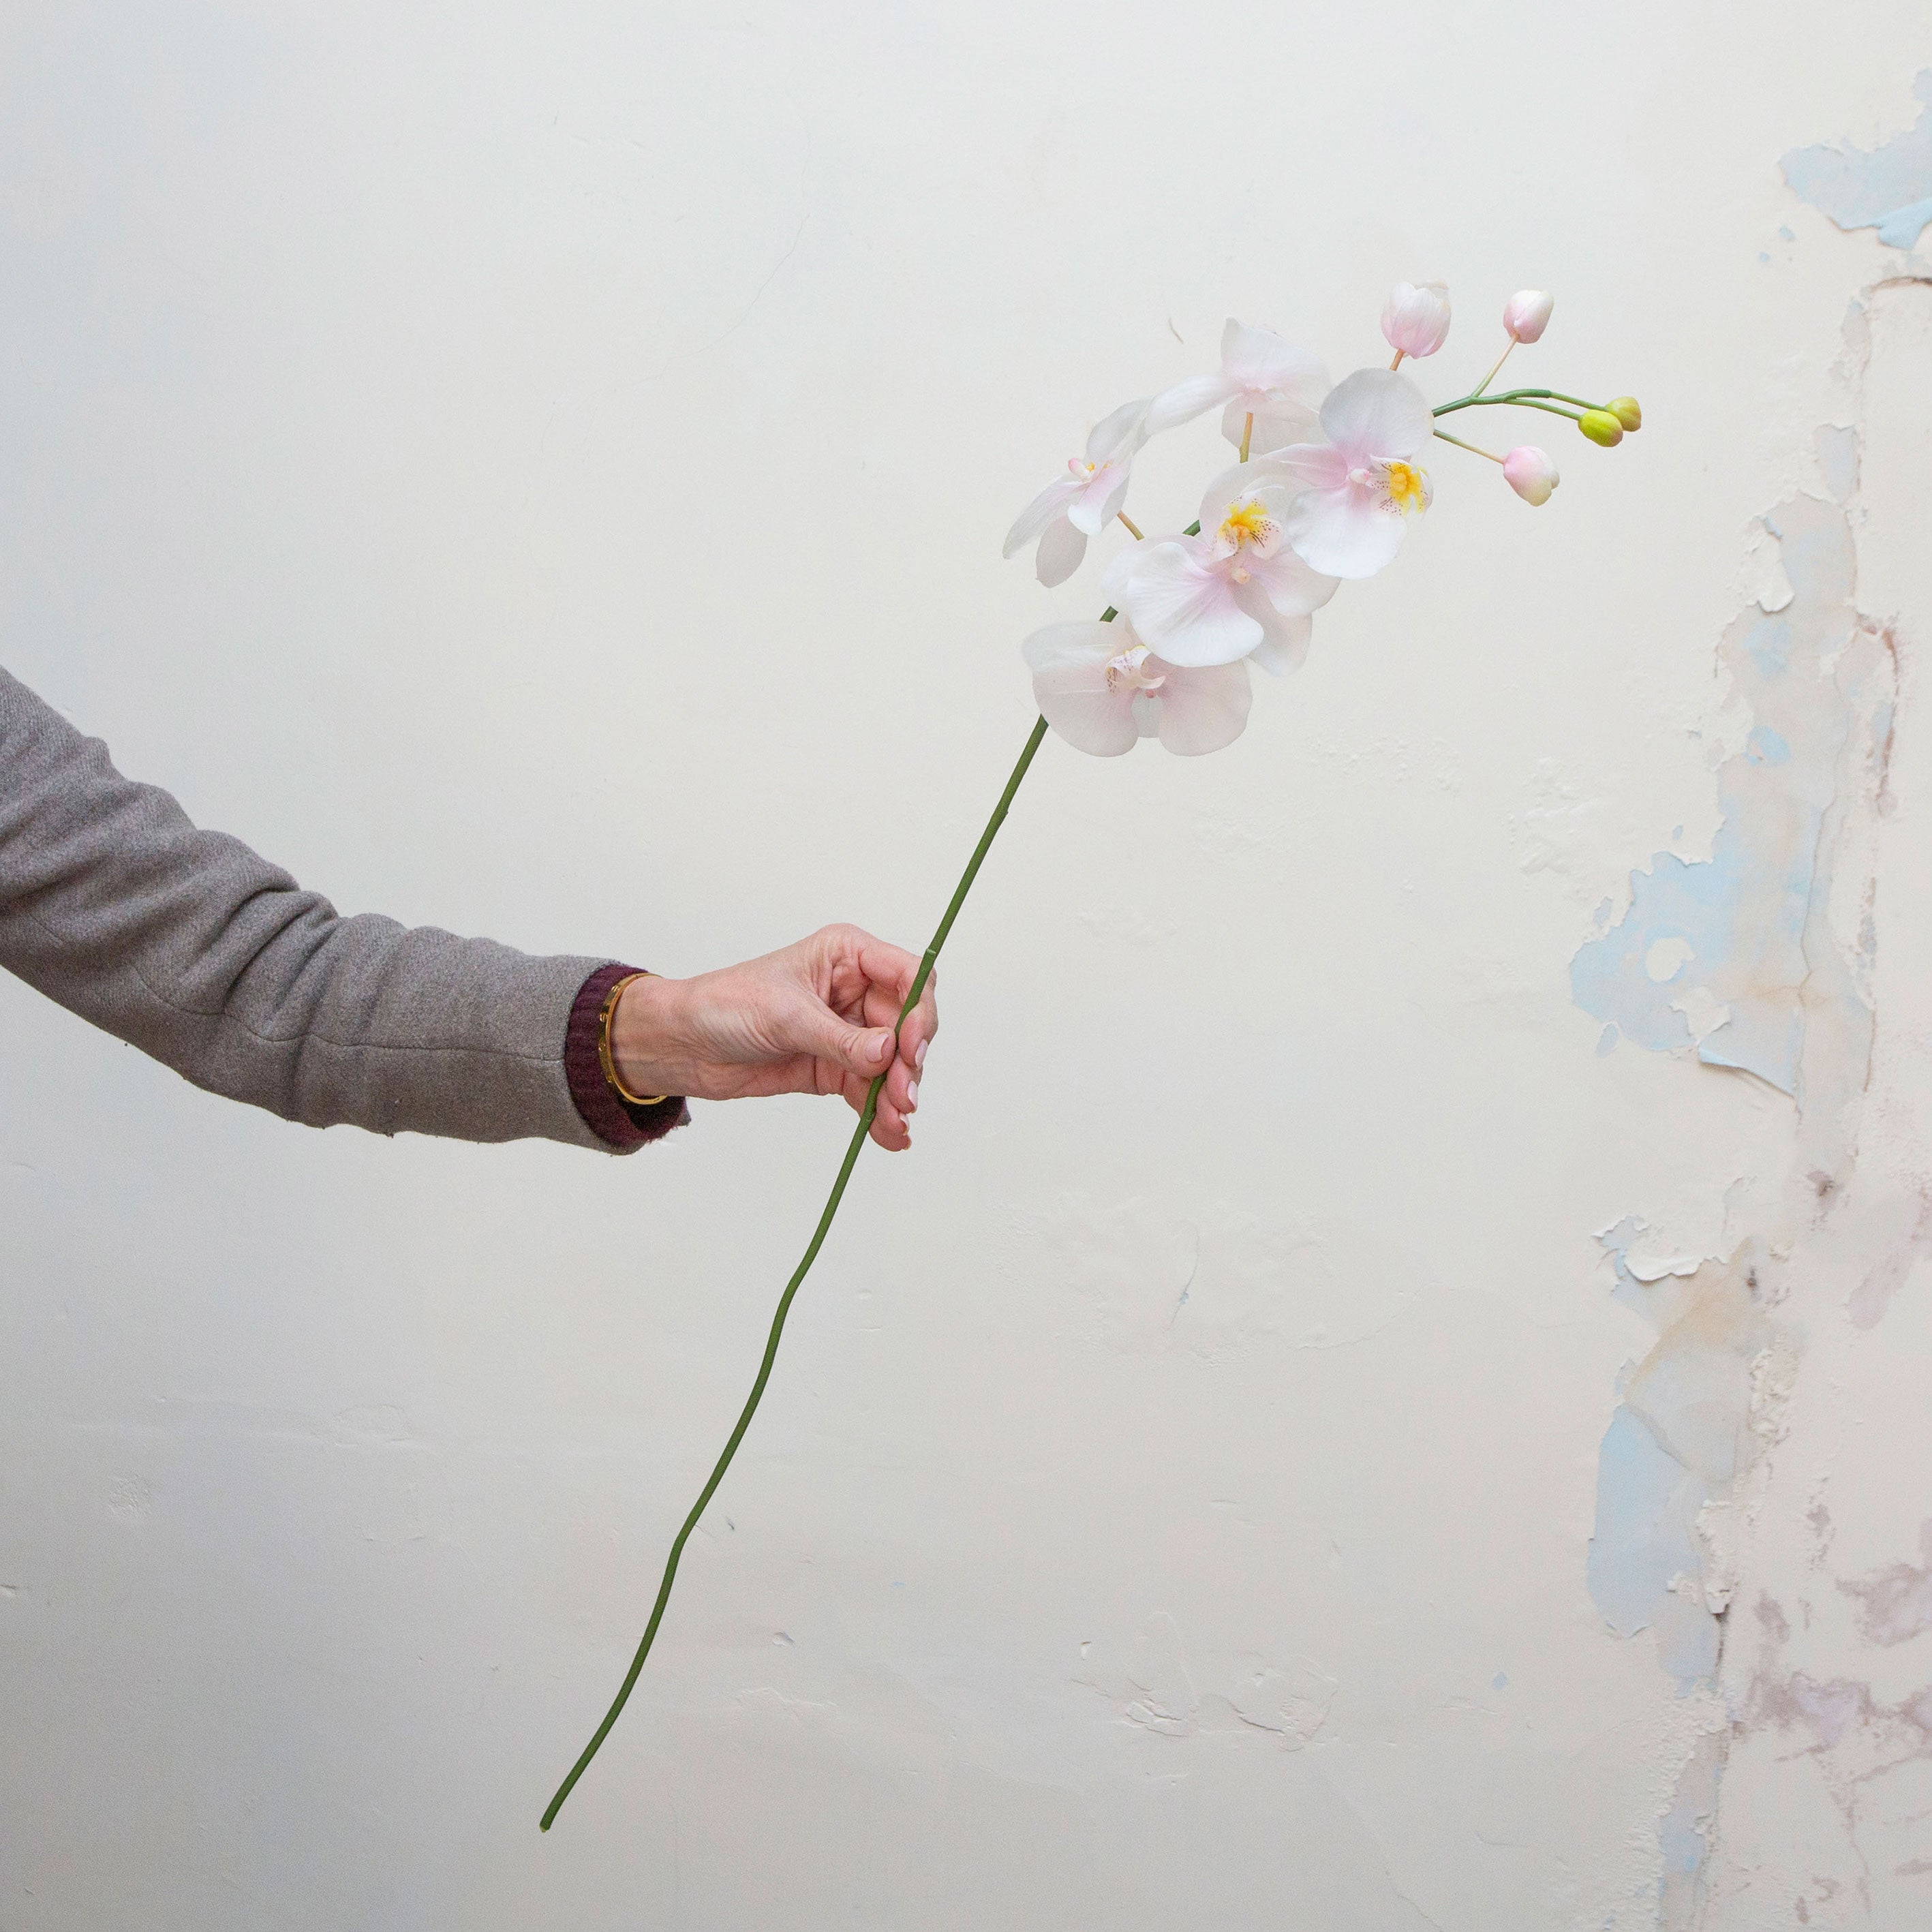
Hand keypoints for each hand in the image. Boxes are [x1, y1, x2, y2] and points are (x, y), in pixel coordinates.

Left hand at [608, 924, 936, 1150]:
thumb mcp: (786, 1017)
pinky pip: (869, 1090)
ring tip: (896, 1121)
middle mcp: (855, 991)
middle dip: (908, 1062)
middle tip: (904, 1095)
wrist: (684, 1044)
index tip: (911, 1046)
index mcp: (847, 956)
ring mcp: (848, 1032)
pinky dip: (880, 1114)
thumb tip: (888, 1053)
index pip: (907, 975)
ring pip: (892, 1063)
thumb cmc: (725, 1005)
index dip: (919, 1010)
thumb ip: (841, 1039)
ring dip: (897, 1094)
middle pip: (906, 1025)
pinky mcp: (835, 1068)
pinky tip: (890, 1135)